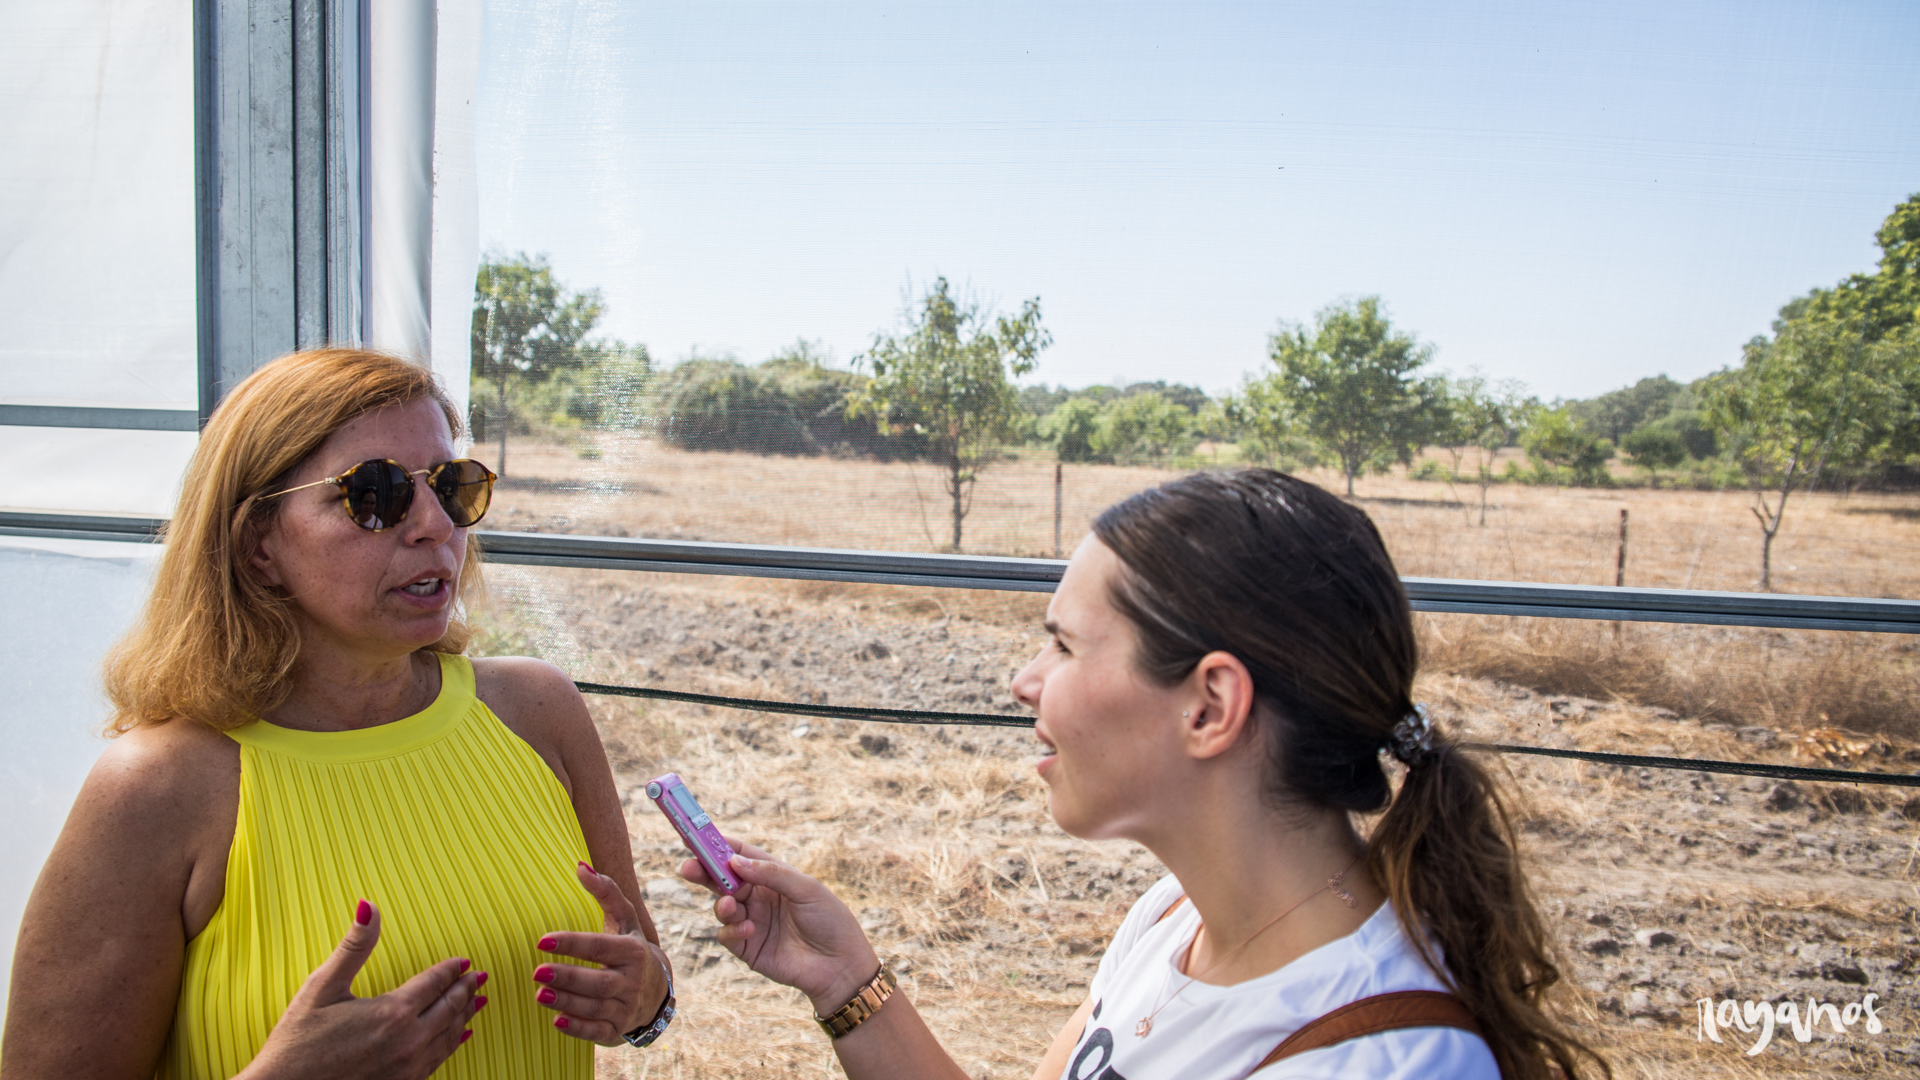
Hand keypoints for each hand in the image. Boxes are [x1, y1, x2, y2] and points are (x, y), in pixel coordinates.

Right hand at [243, 901, 484, 1079]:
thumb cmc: (296, 1043)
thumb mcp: (322, 987)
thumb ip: (354, 947)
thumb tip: (368, 907)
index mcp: (393, 1012)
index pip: (435, 983)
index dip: (451, 970)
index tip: (464, 961)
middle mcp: (408, 1041)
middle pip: (450, 1008)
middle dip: (466, 989)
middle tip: (479, 976)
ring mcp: (407, 1067)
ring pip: (448, 1035)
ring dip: (465, 1015)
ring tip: (478, 1001)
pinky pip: (437, 1060)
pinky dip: (452, 1043)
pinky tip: (458, 1036)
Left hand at [533, 861, 672, 1045]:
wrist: (656, 990)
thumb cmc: (630, 948)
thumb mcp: (624, 920)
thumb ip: (605, 891)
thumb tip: (579, 867)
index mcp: (632, 952)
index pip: (599, 947)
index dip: (572, 943)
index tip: (542, 940)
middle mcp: (633, 981)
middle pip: (598, 982)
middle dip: (568, 977)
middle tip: (537, 971)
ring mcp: (626, 1007)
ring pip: (594, 1007)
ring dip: (566, 1001)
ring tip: (539, 993)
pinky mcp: (617, 1029)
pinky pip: (597, 1032)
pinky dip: (578, 1028)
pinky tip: (557, 1020)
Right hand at [680, 840, 878, 1015]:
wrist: (840, 966)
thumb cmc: (830, 921)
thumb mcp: (807, 889)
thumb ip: (772, 874)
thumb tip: (735, 861)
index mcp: (773, 877)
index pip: (741, 857)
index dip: (719, 847)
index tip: (696, 837)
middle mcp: (759, 897)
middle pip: (723, 880)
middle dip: (704, 872)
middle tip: (689, 867)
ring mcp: (752, 922)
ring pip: (722, 906)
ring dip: (722, 904)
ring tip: (730, 905)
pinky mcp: (748, 948)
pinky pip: (727, 934)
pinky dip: (732, 930)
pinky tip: (748, 929)